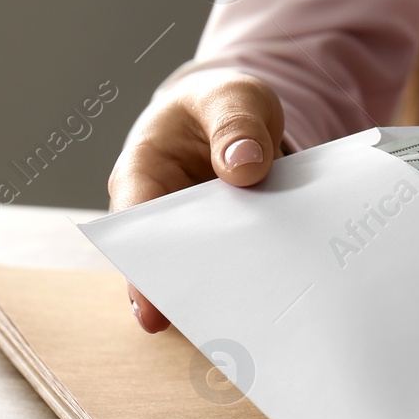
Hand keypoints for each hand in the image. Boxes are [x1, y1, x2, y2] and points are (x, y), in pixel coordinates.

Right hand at [108, 69, 283, 331]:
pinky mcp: (231, 242)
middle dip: (192, 292)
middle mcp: (164, 211)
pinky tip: (285, 294)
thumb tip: (244, 167)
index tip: (153, 313)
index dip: (140, 271)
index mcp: (144, 171)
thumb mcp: (233, 96)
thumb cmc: (221, 103)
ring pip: (208, 271)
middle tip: (222, 322)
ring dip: (231, 290)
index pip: (133, 226)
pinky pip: (242, 266)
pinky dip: (260, 278)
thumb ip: (236, 124)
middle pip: (169, 262)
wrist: (238, 110)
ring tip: (258, 317)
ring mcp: (198, 233)